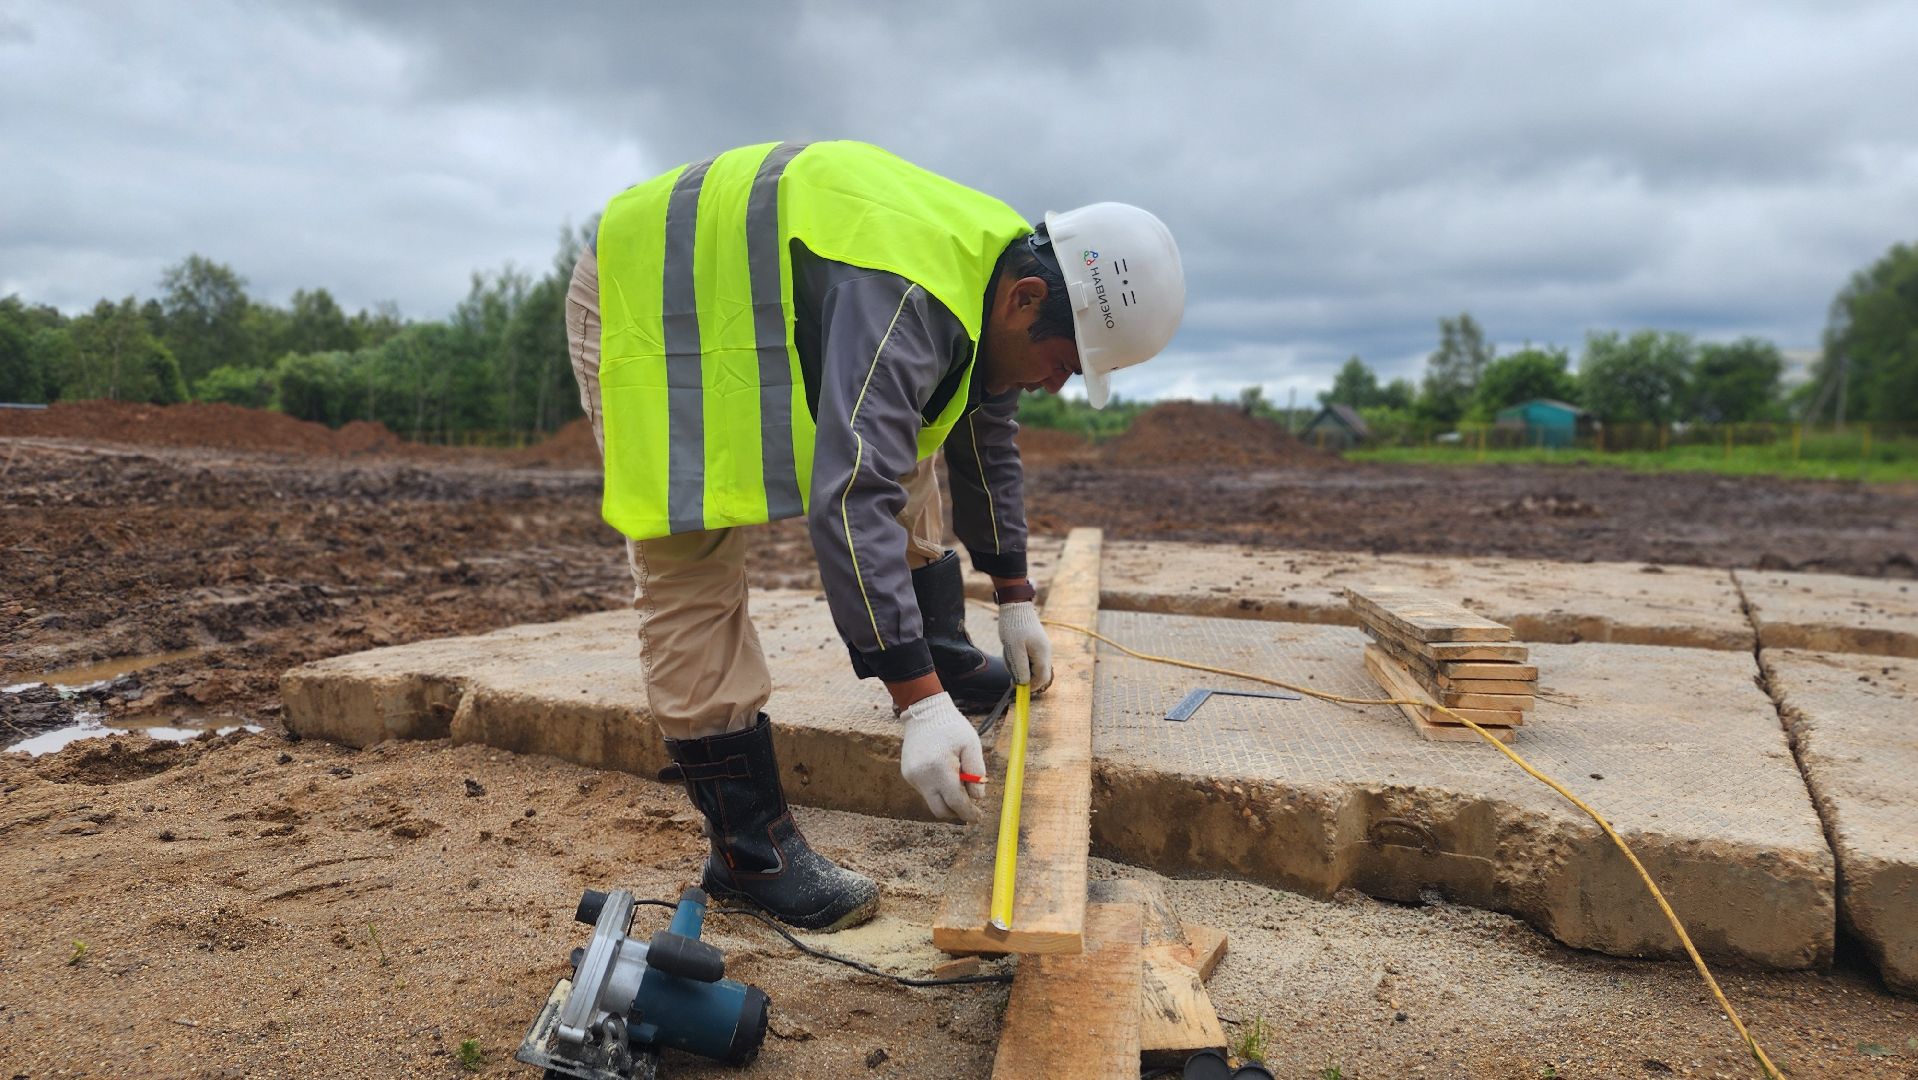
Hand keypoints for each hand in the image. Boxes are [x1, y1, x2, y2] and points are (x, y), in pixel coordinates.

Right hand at [899, 692, 985, 822]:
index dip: (969, 813)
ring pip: (932, 801)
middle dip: (957, 813)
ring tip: (958, 782)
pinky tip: (943, 772)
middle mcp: (922, 776)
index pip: (955, 802)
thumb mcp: (971, 744)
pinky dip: (937, 789)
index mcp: (940, 768)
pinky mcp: (907, 774)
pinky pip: (925, 791)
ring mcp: (912, 776)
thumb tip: (977, 797)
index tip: (978, 817)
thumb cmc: (951, 727)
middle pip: (940, 810)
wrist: (924, 712)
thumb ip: (977, 772)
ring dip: (947, 800)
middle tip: (971, 808)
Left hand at [997, 600, 1052, 691]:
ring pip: (1031, 665)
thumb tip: (1024, 684)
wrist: (1015, 605)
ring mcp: (1041, 647)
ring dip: (1019, 664)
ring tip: (1008, 651)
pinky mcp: (1035, 643)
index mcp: (1042, 653)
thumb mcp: (1014, 650)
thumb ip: (1020, 668)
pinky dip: (1018, 657)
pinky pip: (1028, 657)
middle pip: (1037, 673)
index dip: (1031, 686)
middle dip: (1023, 674)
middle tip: (1010, 666)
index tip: (1018, 688)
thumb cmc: (1014, 626)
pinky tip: (1010, 648)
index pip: (1042, 678)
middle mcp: (1045, 651)